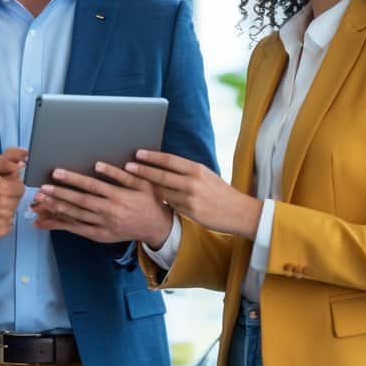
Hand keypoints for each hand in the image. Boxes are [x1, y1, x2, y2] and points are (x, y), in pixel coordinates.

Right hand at [0, 148, 27, 240]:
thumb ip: (7, 160)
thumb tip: (24, 157)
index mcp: (3, 189)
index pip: (20, 187)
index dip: (11, 185)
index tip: (0, 186)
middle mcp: (4, 206)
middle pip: (17, 200)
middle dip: (9, 197)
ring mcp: (1, 221)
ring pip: (13, 212)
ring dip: (5, 209)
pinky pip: (8, 225)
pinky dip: (1, 221)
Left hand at [30, 162, 172, 247]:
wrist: (155, 227)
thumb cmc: (148, 201)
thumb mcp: (143, 184)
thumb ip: (122, 175)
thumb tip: (101, 165)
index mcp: (118, 197)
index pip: (91, 186)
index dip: (73, 179)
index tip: (57, 173)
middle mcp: (109, 212)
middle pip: (80, 202)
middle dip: (59, 195)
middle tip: (41, 189)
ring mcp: (103, 226)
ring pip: (75, 217)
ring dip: (56, 210)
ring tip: (38, 204)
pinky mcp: (99, 235)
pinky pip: (76, 230)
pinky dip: (59, 225)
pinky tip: (44, 222)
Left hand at [126, 150, 262, 237]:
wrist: (238, 211)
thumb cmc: (220, 192)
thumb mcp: (206, 175)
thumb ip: (187, 171)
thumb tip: (165, 164)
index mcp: (197, 169)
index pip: (169, 160)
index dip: (152, 156)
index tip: (138, 153)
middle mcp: (193, 182)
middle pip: (161, 174)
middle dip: (142, 170)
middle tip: (127, 167)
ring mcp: (190, 198)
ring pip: (163, 191)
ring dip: (148, 188)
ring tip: (133, 183)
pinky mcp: (190, 212)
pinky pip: (170, 205)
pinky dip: (162, 202)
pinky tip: (152, 200)